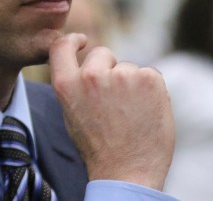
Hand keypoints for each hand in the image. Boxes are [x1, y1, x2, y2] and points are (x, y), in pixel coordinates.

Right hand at [48, 33, 174, 190]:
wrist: (127, 172)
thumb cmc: (99, 148)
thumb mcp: (72, 114)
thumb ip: (75, 86)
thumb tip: (86, 66)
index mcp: (66, 85)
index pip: (61, 46)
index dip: (72, 40)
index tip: (82, 40)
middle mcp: (92, 76)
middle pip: (102, 54)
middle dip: (110, 69)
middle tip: (115, 100)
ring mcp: (122, 75)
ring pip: (129, 68)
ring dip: (132, 84)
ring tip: (131, 114)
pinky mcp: (149, 79)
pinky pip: (150, 75)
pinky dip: (151, 91)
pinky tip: (146, 112)